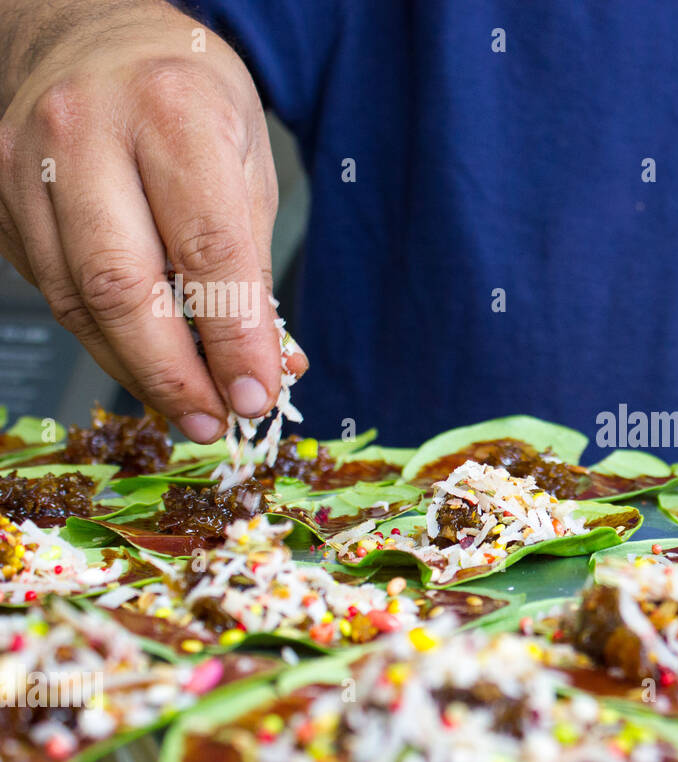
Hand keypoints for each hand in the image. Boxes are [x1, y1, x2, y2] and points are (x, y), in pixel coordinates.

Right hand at [0, 0, 306, 441]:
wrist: (89, 32)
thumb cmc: (185, 99)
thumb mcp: (246, 160)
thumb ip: (253, 264)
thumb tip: (269, 365)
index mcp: (171, 112)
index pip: (206, 247)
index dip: (233, 336)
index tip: (256, 395)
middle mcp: (84, 132)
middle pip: (121, 284)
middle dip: (173, 373)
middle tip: (214, 423)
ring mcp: (23, 163)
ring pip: (76, 299)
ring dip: (135, 370)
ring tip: (187, 409)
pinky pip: (51, 290)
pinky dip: (102, 340)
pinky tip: (142, 363)